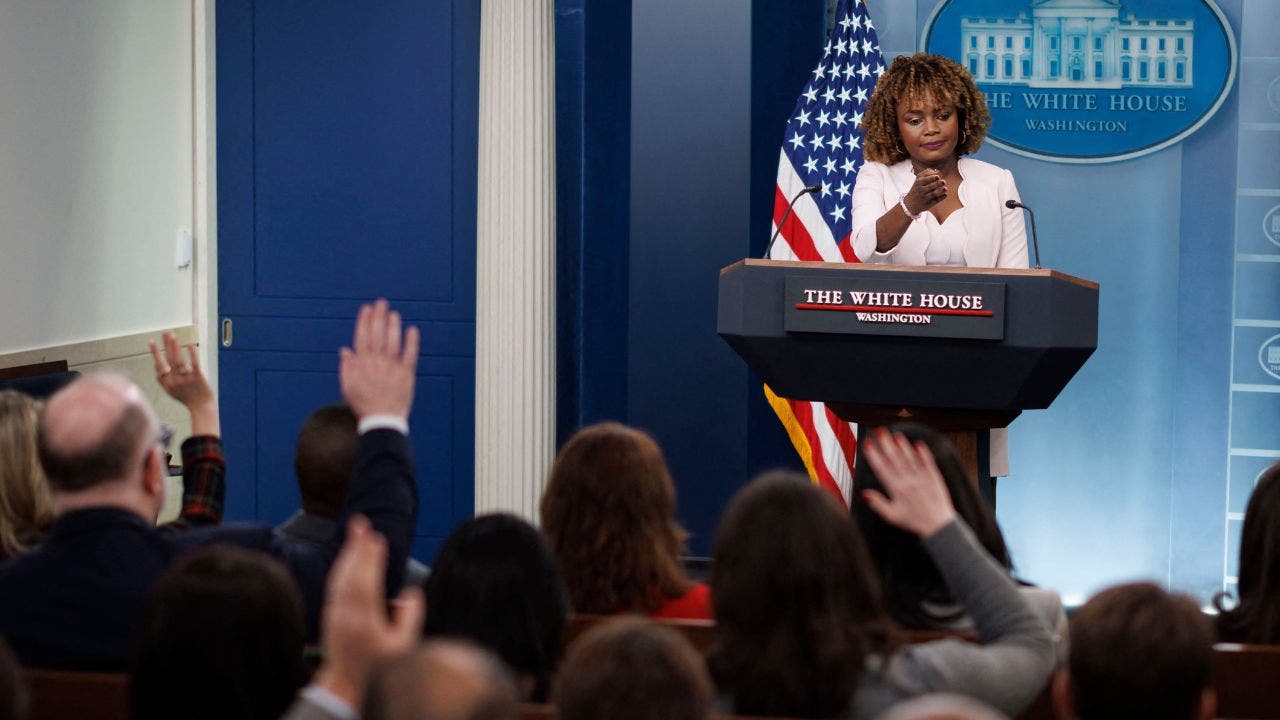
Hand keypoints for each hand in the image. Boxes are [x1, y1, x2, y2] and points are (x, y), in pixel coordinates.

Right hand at [149, 333, 218, 435]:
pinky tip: (190, 344)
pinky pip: (194, 364)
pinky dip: (191, 354)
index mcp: (167, 384)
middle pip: (168, 360)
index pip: (158, 366)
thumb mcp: (171, 391)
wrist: (201, 407)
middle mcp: (174, 381)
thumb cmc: (187, 398)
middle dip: (165, 345)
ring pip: (178, 361)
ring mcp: (186, 379)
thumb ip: (164, 379)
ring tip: (173, 336)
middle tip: (164, 332)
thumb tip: (156, 365)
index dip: (155, 354)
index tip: (152, 342)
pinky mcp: (198, 378)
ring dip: (175, 347)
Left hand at [315, 515, 424, 707]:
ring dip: (348, 552)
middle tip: (361, 523)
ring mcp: (335, 614)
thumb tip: (410, 593)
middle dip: (356, 547)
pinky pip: (336, 584)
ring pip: (340, 577)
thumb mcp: (403, 648)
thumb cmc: (377, 668)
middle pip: (349, 574)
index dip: (370, 560)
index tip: (377, 538)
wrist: (345, 685)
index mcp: (363, 622)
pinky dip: (343, 566)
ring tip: (357, 531)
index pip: (366, 584)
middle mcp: (345, 615)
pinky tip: (349, 556)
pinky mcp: (331, 614)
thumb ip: (410, 619)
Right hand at [339, 299, 419, 420]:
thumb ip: (346, 367)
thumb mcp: (348, 387)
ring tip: (393, 313)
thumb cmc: (363, 404)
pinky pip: (410, 355)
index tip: (366, 308)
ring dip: (393, 326)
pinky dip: (411, 342)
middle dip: (378, 317)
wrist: (381, 421)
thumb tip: (344, 350)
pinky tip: (412, 330)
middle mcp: (376, 363)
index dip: (364, 322)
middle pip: (377, 336)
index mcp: (362, 365)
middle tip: (381, 303)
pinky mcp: (406, 375)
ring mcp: (392, 368)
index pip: (362, 338)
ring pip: (392, 342)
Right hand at [859, 428, 955, 537]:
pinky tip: (918, 444)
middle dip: (886, 444)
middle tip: (879, 431)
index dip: (873, 455)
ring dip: (902, 445)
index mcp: (896, 489)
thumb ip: (877, 503)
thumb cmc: (913, 521)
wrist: (938, 525)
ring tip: (895, 435)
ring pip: (910, 458)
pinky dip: (923, 453)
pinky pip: (927, 462)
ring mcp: (922, 478)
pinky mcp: (934, 477)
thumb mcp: (891, 516)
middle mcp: (908, 481)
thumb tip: (863, 493)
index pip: (881, 468)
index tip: (867, 443)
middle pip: (894, 458)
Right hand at [903, 169, 946, 216]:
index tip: (938, 176)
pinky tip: (945, 194)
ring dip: (940, 191)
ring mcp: (924, 198)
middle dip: (938, 184)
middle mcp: (920, 191)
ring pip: (933, 194)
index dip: (933, 177)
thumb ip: (926, 173)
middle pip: (930, 187)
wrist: (909, 204)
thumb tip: (938, 171)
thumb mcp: (918, 179)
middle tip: (944, 182)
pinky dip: (941, 198)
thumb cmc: (916, 189)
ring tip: (945, 188)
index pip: (926, 179)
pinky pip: (935, 201)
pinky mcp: (928, 204)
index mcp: (918, 183)